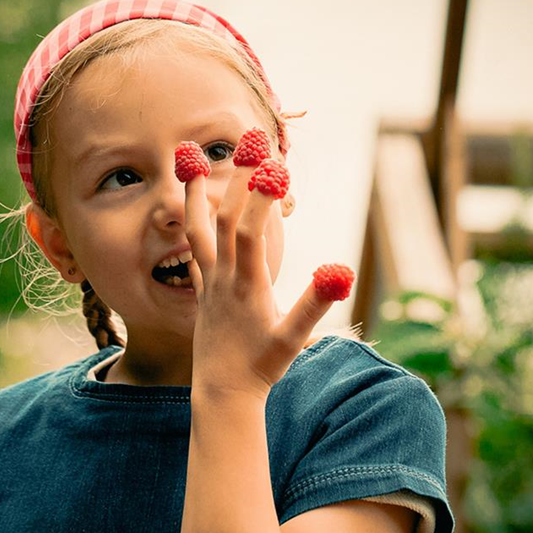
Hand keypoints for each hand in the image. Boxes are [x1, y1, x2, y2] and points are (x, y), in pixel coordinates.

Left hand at [182, 141, 352, 403]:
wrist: (222, 393)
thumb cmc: (261, 367)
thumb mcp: (294, 339)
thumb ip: (315, 304)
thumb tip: (342, 270)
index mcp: (246, 285)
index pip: (250, 232)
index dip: (259, 198)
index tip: (274, 164)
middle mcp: (223, 277)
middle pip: (226, 219)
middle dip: (237, 178)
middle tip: (249, 139)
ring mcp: (209, 282)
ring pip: (199, 230)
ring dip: (197, 193)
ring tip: (191, 158)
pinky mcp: (203, 289)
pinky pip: (194, 246)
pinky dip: (193, 220)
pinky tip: (192, 205)